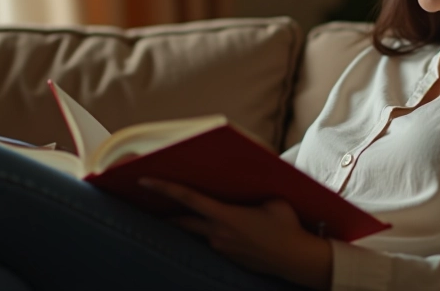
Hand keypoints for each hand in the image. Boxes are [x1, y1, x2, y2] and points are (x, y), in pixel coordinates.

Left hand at [138, 178, 332, 289]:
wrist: (295, 259)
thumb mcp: (272, 200)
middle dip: (165, 212)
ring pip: (197, 232)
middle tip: (148, 201)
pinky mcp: (228, 258)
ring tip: (182, 212)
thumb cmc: (286, 226)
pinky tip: (217, 226)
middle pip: (181, 222)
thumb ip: (251, 193)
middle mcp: (218, 234)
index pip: (188, 199)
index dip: (164, 189)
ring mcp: (221, 248)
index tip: (144, 181)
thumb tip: (243, 184)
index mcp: (226, 216)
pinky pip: (212, 241)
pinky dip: (209, 232)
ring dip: (191, 223)